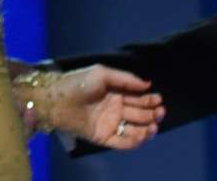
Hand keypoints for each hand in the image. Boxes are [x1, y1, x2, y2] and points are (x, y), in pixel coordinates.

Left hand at [21, 65, 164, 150]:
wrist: (56, 100)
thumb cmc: (78, 83)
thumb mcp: (102, 74)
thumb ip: (126, 79)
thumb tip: (148, 83)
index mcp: (115, 93)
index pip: (138, 98)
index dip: (150, 100)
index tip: (159, 99)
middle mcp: (115, 109)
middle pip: (139, 114)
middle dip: (152, 113)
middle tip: (160, 111)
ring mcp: (110, 124)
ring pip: (134, 129)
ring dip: (146, 128)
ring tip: (153, 124)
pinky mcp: (104, 137)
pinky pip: (123, 142)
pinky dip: (134, 140)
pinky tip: (142, 134)